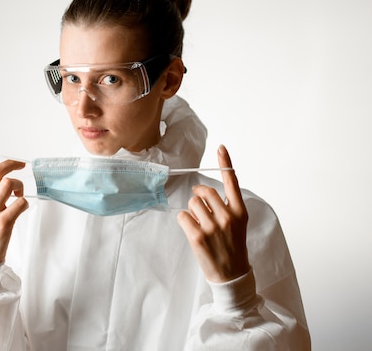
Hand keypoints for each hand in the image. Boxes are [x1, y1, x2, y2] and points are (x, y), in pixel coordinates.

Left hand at [177, 145, 249, 282]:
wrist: (231, 274)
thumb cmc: (232, 247)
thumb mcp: (237, 224)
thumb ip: (226, 207)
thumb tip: (203, 193)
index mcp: (240, 212)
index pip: (232, 183)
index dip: (226, 163)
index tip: (221, 148)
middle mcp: (228, 217)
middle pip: (204, 191)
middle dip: (198, 195)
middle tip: (199, 203)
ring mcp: (212, 227)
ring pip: (192, 203)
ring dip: (192, 210)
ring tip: (200, 223)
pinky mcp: (198, 236)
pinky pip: (183, 216)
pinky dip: (184, 221)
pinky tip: (192, 230)